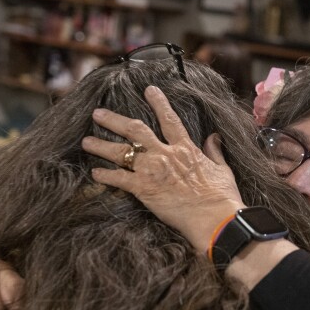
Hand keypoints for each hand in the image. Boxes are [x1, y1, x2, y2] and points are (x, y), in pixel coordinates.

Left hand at [82, 85, 243, 252]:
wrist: (214, 218)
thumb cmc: (222, 198)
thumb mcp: (222, 170)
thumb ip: (214, 151)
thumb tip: (213, 137)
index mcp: (185, 148)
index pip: (169, 119)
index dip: (158, 103)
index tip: (149, 90)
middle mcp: (165, 155)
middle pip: (135, 130)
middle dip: (114, 120)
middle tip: (98, 113)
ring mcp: (152, 171)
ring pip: (121, 152)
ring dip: (102, 145)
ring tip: (87, 141)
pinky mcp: (144, 189)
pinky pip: (119, 178)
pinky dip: (106, 175)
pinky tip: (95, 173)